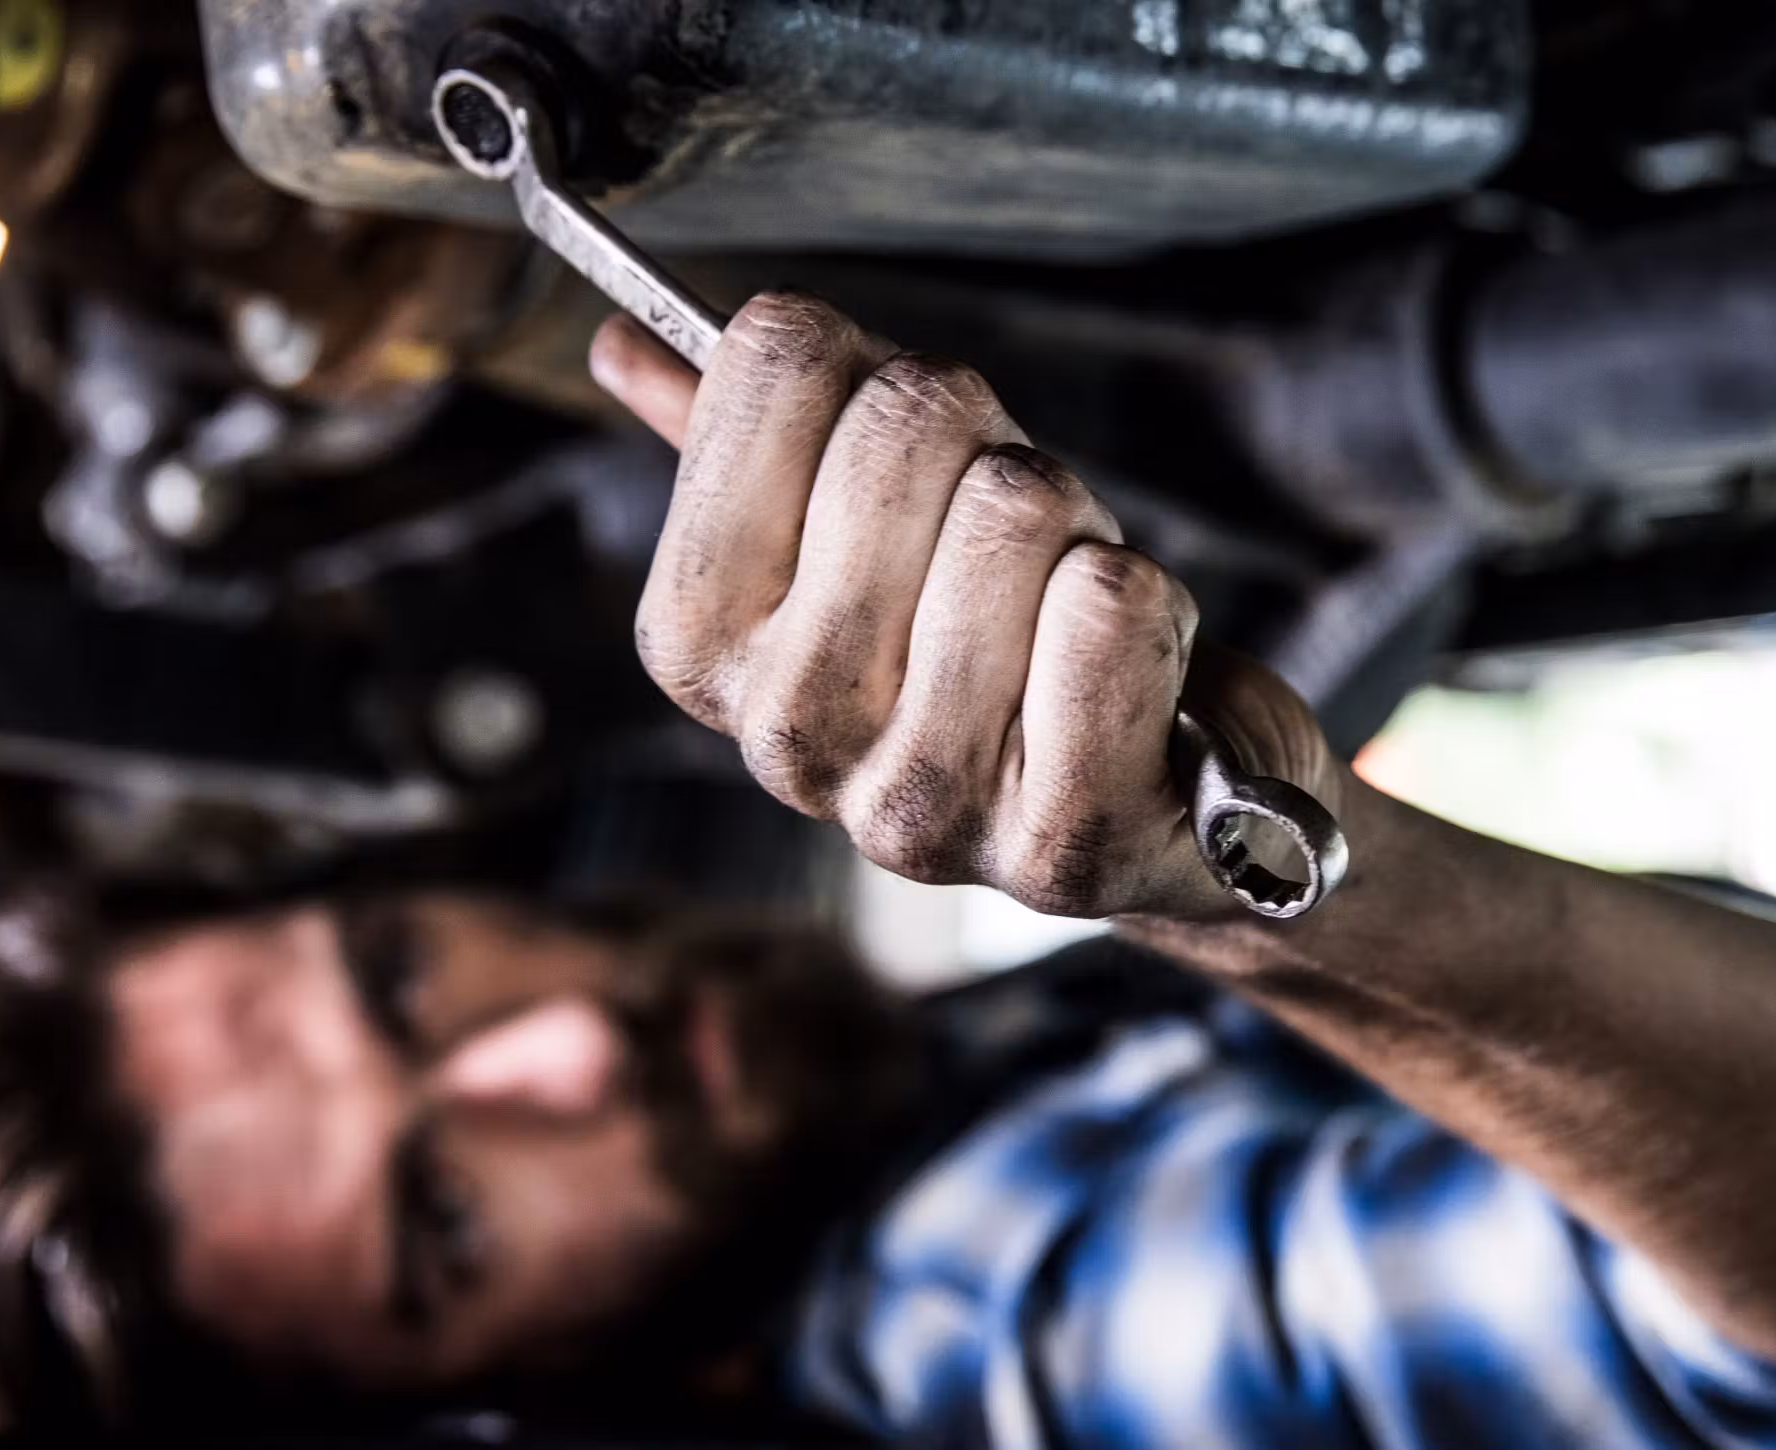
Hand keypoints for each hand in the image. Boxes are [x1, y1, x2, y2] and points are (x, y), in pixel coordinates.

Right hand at [591, 292, 1342, 919]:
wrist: (1147, 800)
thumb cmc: (992, 634)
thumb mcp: (860, 528)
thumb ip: (750, 442)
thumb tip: (626, 344)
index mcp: (693, 638)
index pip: (782, 360)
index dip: (875, 370)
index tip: (906, 460)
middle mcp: (781, 736)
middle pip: (905, 423)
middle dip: (990, 444)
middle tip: (1008, 539)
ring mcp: (913, 804)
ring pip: (1014, 506)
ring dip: (1074, 526)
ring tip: (1060, 611)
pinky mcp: (1055, 845)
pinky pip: (1109, 609)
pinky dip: (1149, 605)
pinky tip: (1119, 673)